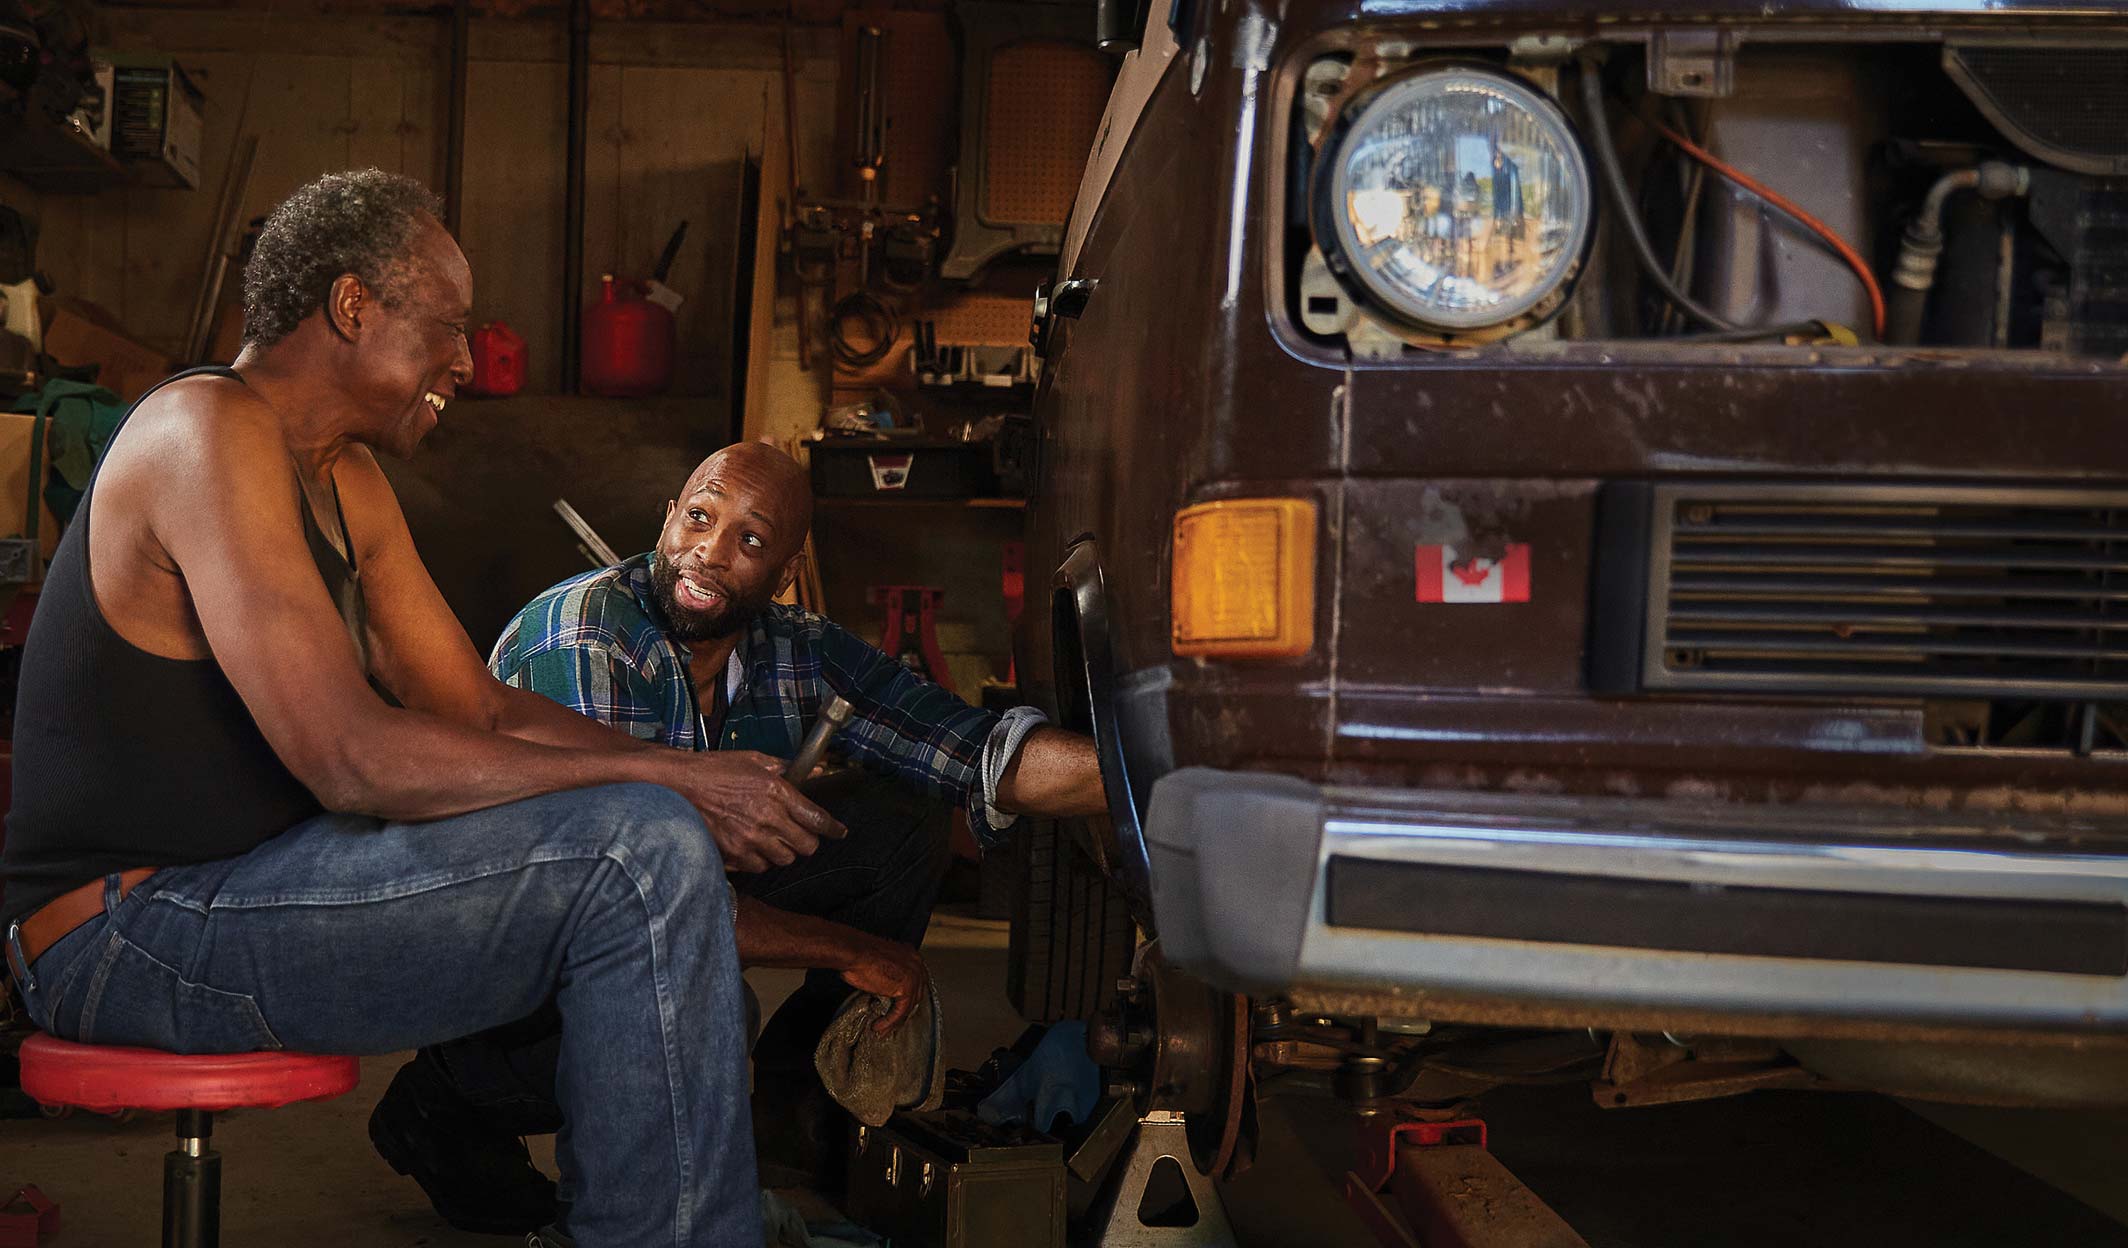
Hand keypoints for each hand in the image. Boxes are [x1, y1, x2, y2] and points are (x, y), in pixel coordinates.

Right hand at [666, 750, 846, 872]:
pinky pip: (760, 867)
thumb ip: (785, 768)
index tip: (839, 832)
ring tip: (774, 840)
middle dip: (807, 841)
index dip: (833, 828)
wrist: (677, 786)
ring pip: (784, 859)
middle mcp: (768, 818)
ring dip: (784, 852)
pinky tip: (754, 848)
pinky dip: (761, 860)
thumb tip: (816, 772)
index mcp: (776, 792)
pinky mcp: (733, 854)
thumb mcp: (753, 760)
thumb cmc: (715, 769)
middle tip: (800, 835)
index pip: (817, 819)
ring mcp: (750, 839)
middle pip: (806, 846)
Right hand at [839, 937, 928, 1033]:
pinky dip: (889, 1021)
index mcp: (911, 955)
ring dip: (895, 1021)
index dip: (907, 998)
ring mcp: (914, 976)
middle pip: (916, 995)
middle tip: (892, 1023)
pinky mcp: (906, 988)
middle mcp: (917, 964)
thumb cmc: (858, 955)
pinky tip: (879, 1026)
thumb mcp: (879, 962)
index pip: (916, 982)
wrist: (853, 952)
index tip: (897, 1010)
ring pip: (908, 1006)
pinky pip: (900, 1011)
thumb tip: (884, 990)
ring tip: (883, 1029)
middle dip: (904, 1012)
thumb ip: (888, 974)